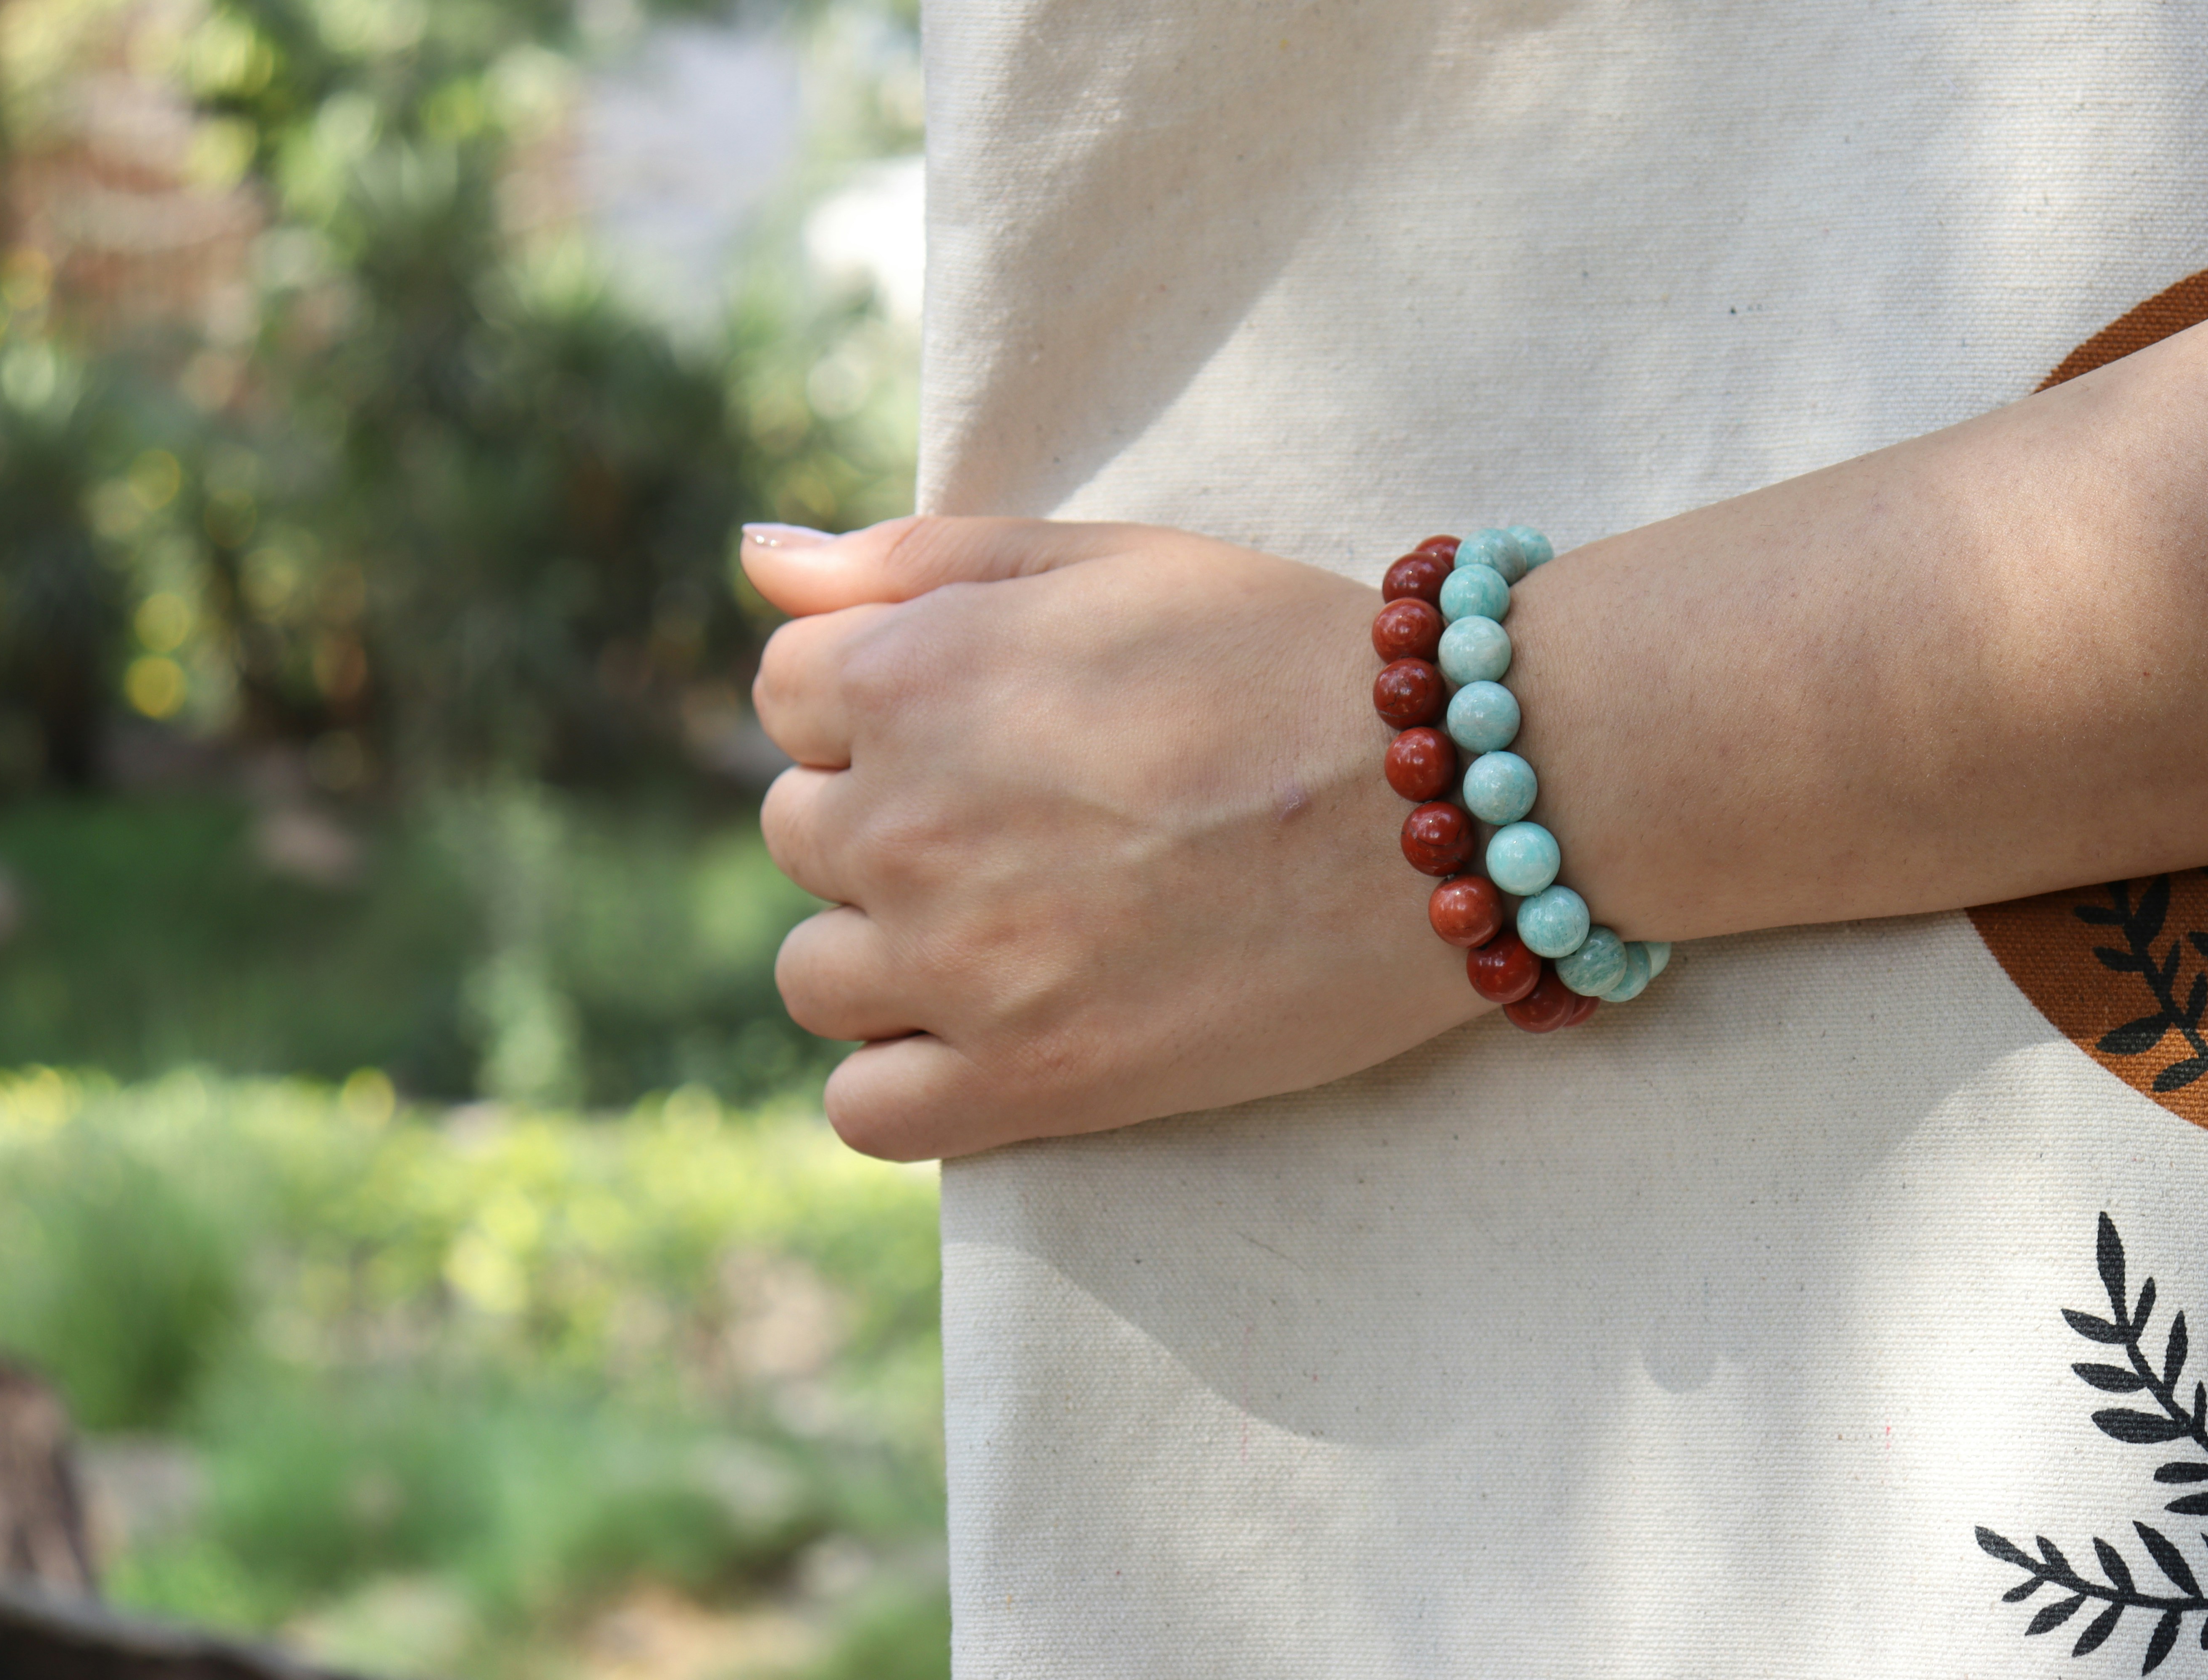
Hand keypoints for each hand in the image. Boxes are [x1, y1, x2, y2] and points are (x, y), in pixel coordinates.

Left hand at [745, 517, 1489, 1159]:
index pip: (788, 695)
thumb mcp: (1103, 559)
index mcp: (917, 676)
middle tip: (1031, 821)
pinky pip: (866, 1111)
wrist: (1453, 797)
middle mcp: (908, 820)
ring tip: (1014, 929)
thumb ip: (912, 558)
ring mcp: (962, 963)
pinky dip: (901, 1082)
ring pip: (814, 976)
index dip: (880, 702)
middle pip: (799, 833)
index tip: (983, 722)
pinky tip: (986, 1037)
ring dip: (884, 952)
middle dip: (889, 819)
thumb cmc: (1288, 657)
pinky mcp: (1032, 1082)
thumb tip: (754, 559)